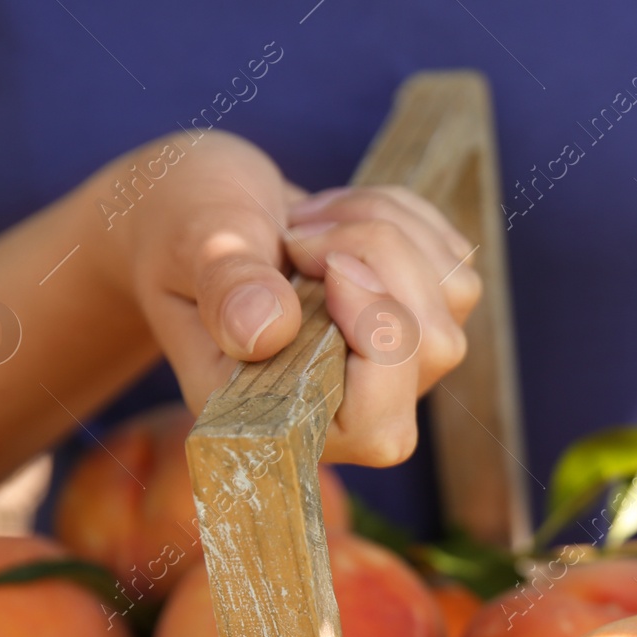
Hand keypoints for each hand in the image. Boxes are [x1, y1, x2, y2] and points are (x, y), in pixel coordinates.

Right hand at [95, 131, 480, 464]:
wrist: (195, 210)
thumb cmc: (181, 231)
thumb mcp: (189, 245)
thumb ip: (224, 286)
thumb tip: (267, 330)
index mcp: (277, 419)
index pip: (377, 425)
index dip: (378, 342)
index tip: (330, 266)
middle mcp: (345, 405)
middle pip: (431, 348)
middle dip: (381, 260)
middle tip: (300, 232)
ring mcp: (391, 365)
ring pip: (452, 300)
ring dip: (387, 230)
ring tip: (308, 219)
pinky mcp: (420, 313)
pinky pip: (455, 263)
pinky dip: (404, 218)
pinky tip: (339, 215)